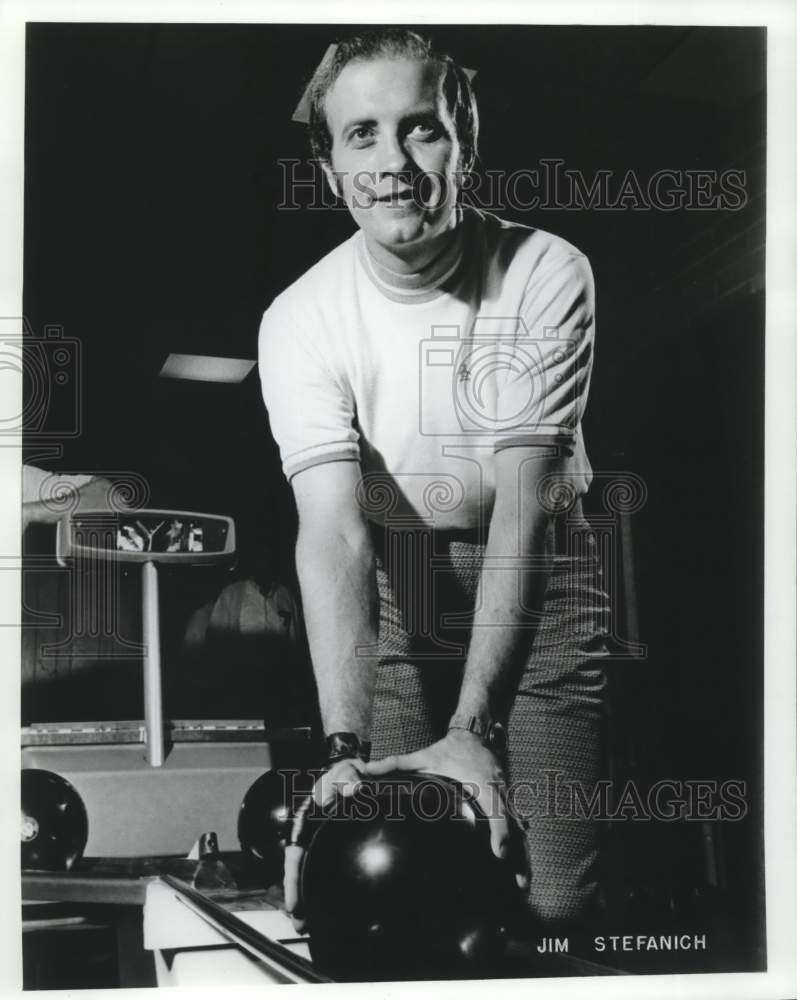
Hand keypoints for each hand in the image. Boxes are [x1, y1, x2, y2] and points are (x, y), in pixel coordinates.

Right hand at [283, 756, 367, 930]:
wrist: (353, 771)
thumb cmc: (344, 773)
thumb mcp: (344, 773)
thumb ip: (347, 779)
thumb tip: (355, 788)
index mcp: (306, 821)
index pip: (295, 854)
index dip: (292, 880)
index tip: (293, 905)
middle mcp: (310, 834)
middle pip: (299, 869)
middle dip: (297, 897)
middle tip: (301, 925)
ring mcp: (321, 841)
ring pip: (310, 871)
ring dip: (309, 895)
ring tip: (310, 923)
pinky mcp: (333, 844)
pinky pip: (326, 867)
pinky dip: (324, 885)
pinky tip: (329, 902)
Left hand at [362, 730, 529, 890]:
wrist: (474, 734)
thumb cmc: (448, 750)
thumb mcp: (423, 757)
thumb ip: (395, 764)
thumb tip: (367, 770)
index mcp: (482, 785)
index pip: (496, 811)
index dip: (501, 832)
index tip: (500, 854)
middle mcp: (498, 793)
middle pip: (514, 827)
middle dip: (518, 857)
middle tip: (519, 885)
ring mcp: (506, 799)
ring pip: (520, 831)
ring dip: (523, 858)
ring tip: (523, 886)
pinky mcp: (507, 802)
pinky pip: (517, 827)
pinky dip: (522, 848)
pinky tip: (520, 870)